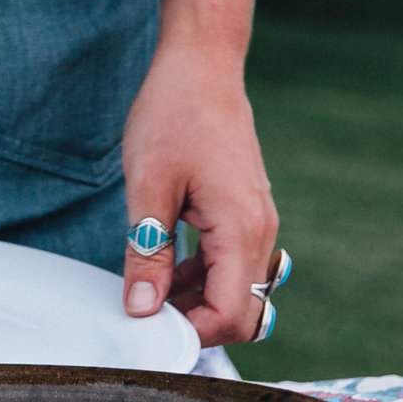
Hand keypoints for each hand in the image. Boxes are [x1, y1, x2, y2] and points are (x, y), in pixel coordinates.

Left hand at [119, 38, 280, 347]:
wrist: (201, 67)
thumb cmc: (174, 116)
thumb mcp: (148, 187)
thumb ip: (147, 253)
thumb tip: (143, 309)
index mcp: (240, 228)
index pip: (230, 313)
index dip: (190, 334)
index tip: (144, 331)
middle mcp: (260, 231)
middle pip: (241, 311)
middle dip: (195, 325)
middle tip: (142, 317)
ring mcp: (256, 222)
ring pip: (236, 290)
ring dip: (194, 302)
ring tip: (144, 292)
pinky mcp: (244, 213)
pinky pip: (230, 264)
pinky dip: (200, 278)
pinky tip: (161, 269)